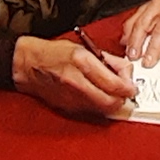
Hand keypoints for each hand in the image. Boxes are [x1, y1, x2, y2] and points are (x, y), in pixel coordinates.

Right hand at [12, 38, 136, 116]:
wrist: (27, 65)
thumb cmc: (52, 53)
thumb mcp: (82, 48)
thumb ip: (106, 60)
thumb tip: (125, 71)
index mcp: (81, 61)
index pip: (114, 83)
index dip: (128, 87)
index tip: (132, 86)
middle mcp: (76, 81)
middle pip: (111, 101)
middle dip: (122, 98)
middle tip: (125, 92)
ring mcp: (71, 97)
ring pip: (103, 109)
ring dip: (112, 103)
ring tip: (112, 93)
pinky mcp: (67, 107)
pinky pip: (91, 111)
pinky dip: (99, 106)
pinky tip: (97, 96)